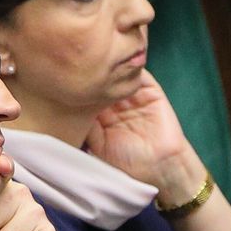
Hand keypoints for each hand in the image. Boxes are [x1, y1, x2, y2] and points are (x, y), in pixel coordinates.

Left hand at [84, 70, 196, 192]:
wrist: (159, 166)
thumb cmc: (128, 162)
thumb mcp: (99, 145)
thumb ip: (87, 125)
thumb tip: (73, 103)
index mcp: (102, 116)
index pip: (89, 95)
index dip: (80, 87)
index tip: (70, 80)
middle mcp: (117, 104)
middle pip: (104, 81)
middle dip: (95, 74)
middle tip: (83, 67)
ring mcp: (134, 96)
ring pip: (120, 75)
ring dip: (112, 68)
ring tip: (100, 64)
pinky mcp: (151, 91)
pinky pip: (140, 75)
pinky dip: (131, 68)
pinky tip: (120, 67)